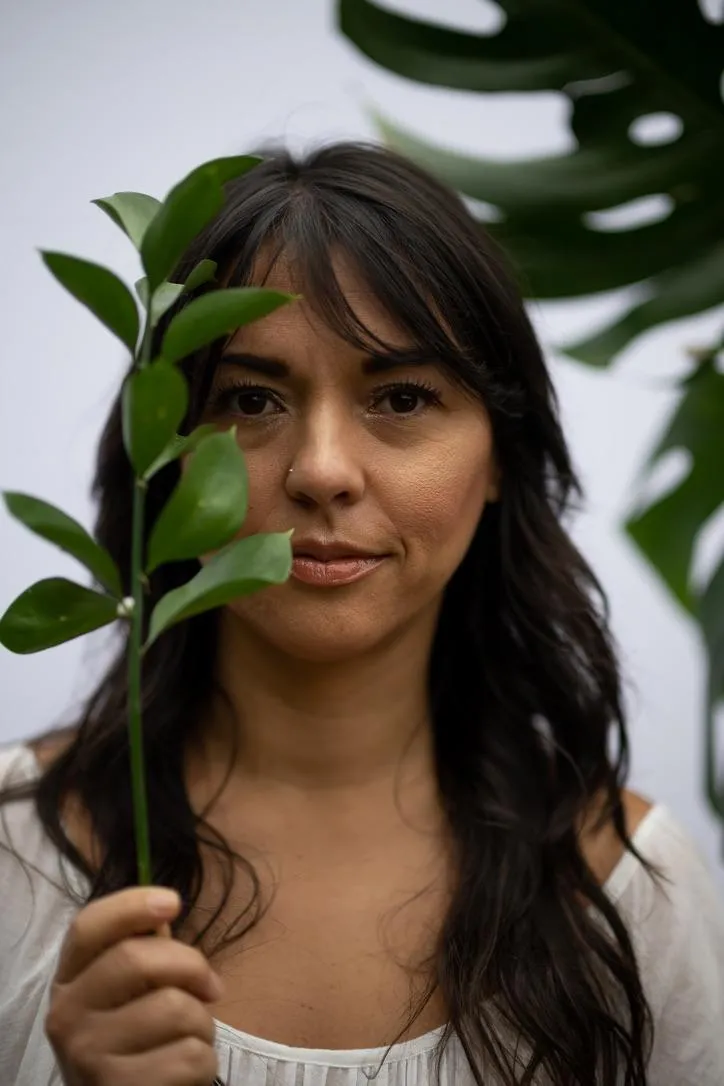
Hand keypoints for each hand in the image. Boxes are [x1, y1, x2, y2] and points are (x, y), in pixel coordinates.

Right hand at [45, 886, 222, 1084]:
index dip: (131, 905)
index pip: (87, 926)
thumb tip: (164, 913)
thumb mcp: (129, 994)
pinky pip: (190, 1056)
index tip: (173, 901)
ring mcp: (88, 1055)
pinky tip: (185, 1072)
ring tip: (189, 1038)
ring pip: (175, 1008)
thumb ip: (144, 953)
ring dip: (202, 1023)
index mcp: (69, 980)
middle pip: (137, 958)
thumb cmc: (136, 1040)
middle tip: (210, 987)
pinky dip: (204, 1062)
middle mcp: (67, 1015)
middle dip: (192, 965)